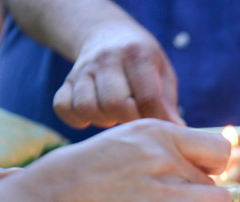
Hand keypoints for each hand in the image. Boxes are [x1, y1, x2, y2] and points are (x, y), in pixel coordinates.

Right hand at [12, 119, 229, 201]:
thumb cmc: (79, 176)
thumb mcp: (122, 142)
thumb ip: (160, 149)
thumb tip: (194, 166)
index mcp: (157, 132)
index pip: (219, 148)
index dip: (213, 167)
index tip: (196, 177)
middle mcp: (165, 157)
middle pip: (216, 182)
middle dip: (200, 196)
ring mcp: (165, 190)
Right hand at [54, 23, 182, 128]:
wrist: (108, 34)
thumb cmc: (144, 62)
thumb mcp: (163, 73)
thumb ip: (169, 102)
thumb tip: (176, 129)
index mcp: (137, 55)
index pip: (147, 97)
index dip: (155, 119)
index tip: (160, 127)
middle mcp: (107, 59)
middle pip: (115, 104)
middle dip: (128, 121)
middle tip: (135, 120)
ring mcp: (84, 69)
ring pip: (87, 107)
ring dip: (104, 121)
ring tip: (116, 117)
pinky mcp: (67, 80)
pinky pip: (63, 107)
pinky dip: (77, 119)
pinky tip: (93, 117)